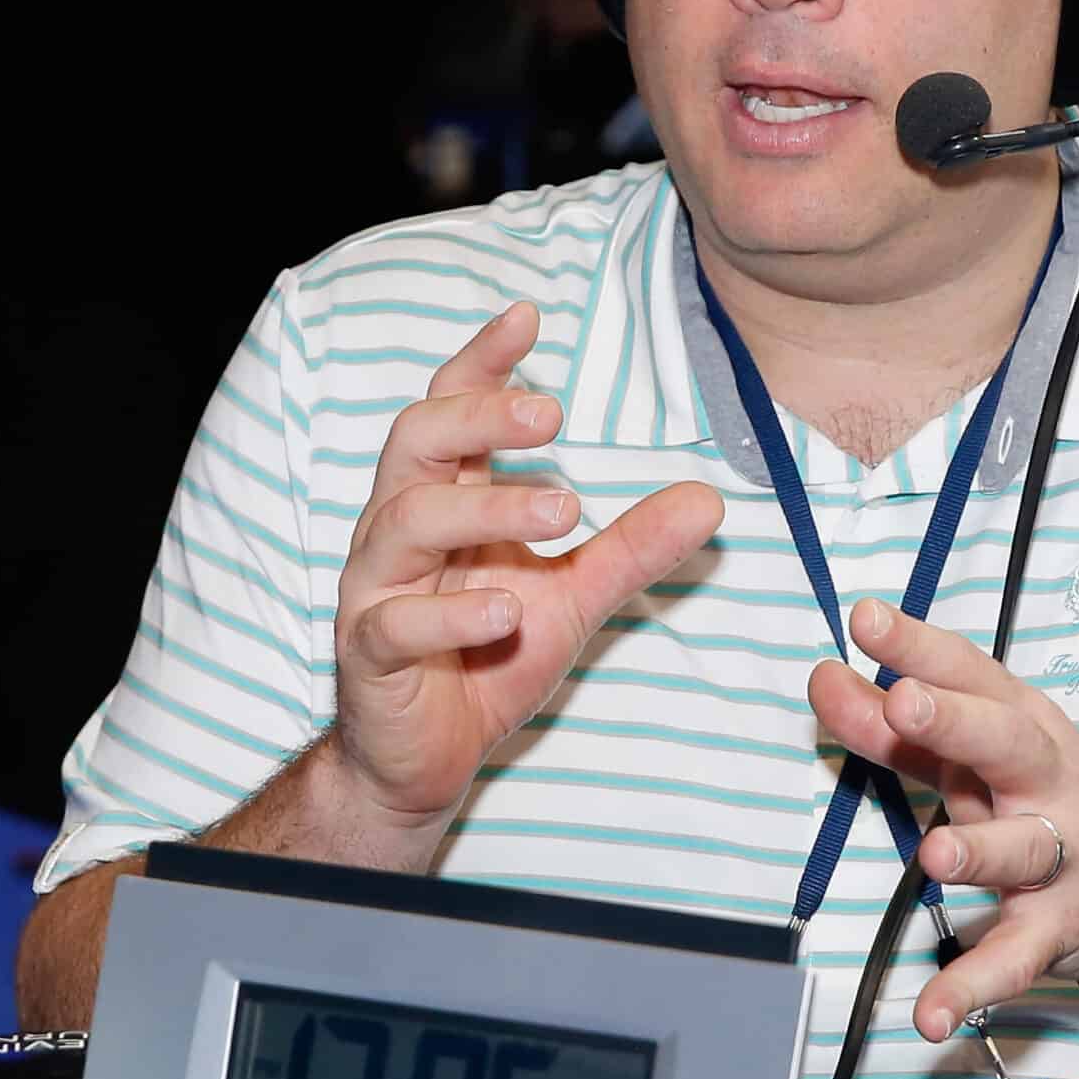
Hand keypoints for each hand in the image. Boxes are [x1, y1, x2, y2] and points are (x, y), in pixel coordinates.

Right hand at [331, 303, 723, 826]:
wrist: (425, 761)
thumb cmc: (487, 658)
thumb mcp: (574, 598)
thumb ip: (631, 548)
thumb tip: (709, 497)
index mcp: (445, 501)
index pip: (450, 410)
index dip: (482, 363)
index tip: (528, 317)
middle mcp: (399, 531)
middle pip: (417, 443)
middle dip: (479, 417)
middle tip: (553, 416)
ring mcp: (377, 590)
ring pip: (407, 521)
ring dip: (488, 508)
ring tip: (564, 512)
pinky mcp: (369, 655)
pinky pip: (397, 621)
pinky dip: (452, 612)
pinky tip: (508, 611)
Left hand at [807, 599, 1078, 1042]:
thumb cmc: (1049, 803)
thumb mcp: (979, 758)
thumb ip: (895, 727)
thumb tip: (823, 680)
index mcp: (1026, 728)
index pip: (972, 675)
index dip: (919, 647)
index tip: (866, 618)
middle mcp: (1048, 783)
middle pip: (1007, 745)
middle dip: (957, 723)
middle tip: (906, 705)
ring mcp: (1059, 858)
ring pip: (1019, 850)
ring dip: (977, 850)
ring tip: (936, 855)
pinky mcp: (1056, 929)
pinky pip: (1014, 959)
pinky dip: (973, 987)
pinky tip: (931, 1013)